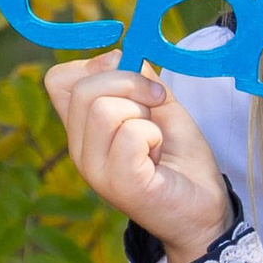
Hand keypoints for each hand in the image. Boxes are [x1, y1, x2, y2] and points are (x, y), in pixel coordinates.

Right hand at [45, 52, 232, 262]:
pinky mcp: (120, 184)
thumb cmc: (181, 160)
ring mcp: (95, 170)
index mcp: (83, 129)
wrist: (205, 208)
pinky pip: (130, 135)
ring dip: (143, 114)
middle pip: (83, 89)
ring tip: (155, 138)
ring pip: (104, 109)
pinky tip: (158, 155)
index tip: (132, 76)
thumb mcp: (161, 106)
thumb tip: (122, 54)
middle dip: (130, 84)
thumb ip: (140, 78)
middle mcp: (80, 149)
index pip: (58, 79)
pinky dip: (153, 136)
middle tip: (156, 104)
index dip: (95, 65)